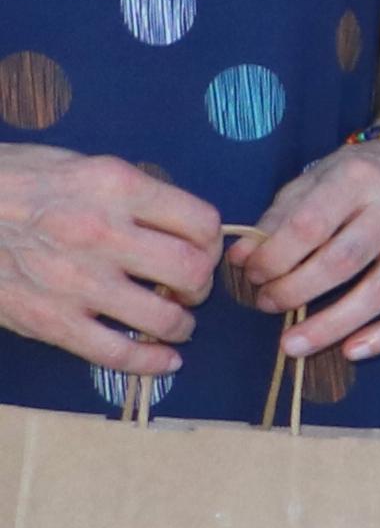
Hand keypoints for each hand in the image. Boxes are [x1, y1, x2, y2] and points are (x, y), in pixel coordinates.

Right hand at [0, 147, 222, 372]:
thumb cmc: (9, 182)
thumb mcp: (75, 164)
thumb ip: (127, 191)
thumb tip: (171, 219)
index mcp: (115, 186)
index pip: (202, 222)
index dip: (211, 242)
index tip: (201, 250)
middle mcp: (102, 233)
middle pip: (192, 271)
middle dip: (200, 285)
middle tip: (188, 287)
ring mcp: (77, 280)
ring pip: (164, 317)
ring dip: (180, 324)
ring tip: (174, 322)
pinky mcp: (50, 320)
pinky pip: (117, 352)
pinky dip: (150, 363)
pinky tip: (163, 361)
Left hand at [231, 136, 379, 362]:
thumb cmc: (357, 179)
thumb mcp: (313, 182)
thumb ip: (278, 219)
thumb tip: (241, 258)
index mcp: (359, 177)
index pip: (309, 226)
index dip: (274, 257)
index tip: (253, 274)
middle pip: (342, 262)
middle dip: (294, 292)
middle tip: (267, 305)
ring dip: (331, 326)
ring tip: (293, 344)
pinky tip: (352, 350)